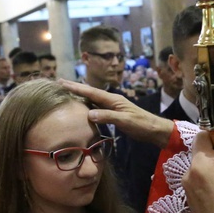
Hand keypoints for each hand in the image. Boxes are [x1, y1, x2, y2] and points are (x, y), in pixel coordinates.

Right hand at [58, 79, 174, 147]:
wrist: (154, 129)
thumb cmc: (141, 125)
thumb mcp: (125, 121)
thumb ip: (108, 116)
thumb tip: (89, 113)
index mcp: (113, 99)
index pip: (91, 92)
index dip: (76, 88)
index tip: (62, 82)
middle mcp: (112, 100)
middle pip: (90, 92)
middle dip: (75, 87)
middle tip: (60, 82)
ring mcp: (113, 106)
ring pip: (92, 99)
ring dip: (80, 95)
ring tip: (67, 92)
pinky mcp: (114, 113)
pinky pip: (97, 106)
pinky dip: (87, 104)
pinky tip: (82, 106)